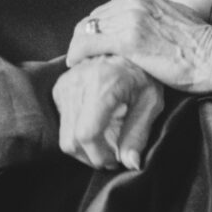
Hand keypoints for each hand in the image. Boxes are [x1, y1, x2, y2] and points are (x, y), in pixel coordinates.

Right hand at [53, 57, 168, 170]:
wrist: (126, 48)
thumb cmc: (143, 74)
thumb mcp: (150, 102)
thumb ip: (139, 133)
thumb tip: (131, 163)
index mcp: (102, 83)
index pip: (86, 134)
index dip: (99, 156)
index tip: (114, 160)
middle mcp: (78, 82)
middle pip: (72, 140)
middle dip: (91, 158)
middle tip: (111, 158)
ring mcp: (65, 84)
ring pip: (64, 136)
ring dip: (84, 150)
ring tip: (105, 145)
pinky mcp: (60, 87)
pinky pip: (63, 124)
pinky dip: (77, 134)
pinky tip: (96, 129)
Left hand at [67, 0, 211, 92]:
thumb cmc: (199, 43)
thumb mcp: (172, 14)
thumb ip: (147, 7)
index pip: (105, 9)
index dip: (96, 29)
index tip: (93, 46)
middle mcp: (134, 0)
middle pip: (93, 18)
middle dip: (83, 38)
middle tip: (81, 58)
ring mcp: (131, 19)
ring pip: (86, 30)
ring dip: (78, 48)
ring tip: (78, 64)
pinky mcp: (128, 40)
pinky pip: (89, 44)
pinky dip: (77, 55)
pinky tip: (76, 66)